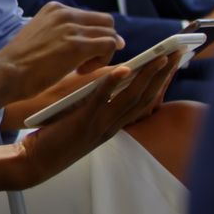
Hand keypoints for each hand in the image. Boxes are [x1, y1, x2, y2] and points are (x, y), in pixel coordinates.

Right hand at [0, 2, 121, 101]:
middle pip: (106, 23)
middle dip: (104, 42)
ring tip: (81, 67)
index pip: (91, 17)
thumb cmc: (20, 61)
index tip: (81, 53)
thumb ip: (60, 30)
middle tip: (88, 60)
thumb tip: (85, 39)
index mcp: (55, 8)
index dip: (93, 36)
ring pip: (110, 35)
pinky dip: (102, 61)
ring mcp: (72, 28)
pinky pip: (109, 46)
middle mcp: (65, 13)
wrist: (7, 71)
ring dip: (103, 54)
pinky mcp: (78, 45)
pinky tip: (81, 71)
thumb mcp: (40, 33)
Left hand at [16, 51, 180, 187]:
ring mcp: (100, 126)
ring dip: (147, 77)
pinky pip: (101, 102)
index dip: (161, 81)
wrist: (36, 160)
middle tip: (177, 53)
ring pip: (130, 99)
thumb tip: (110, 76)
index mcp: (114, 124)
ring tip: (160, 58)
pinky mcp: (83, 124)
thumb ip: (98, 101)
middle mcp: (113, 126)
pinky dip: (112, 85)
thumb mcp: (84, 117)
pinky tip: (122, 69)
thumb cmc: (56, 135)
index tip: (171, 60)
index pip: (145, 100)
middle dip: (163, 75)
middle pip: (146, 98)